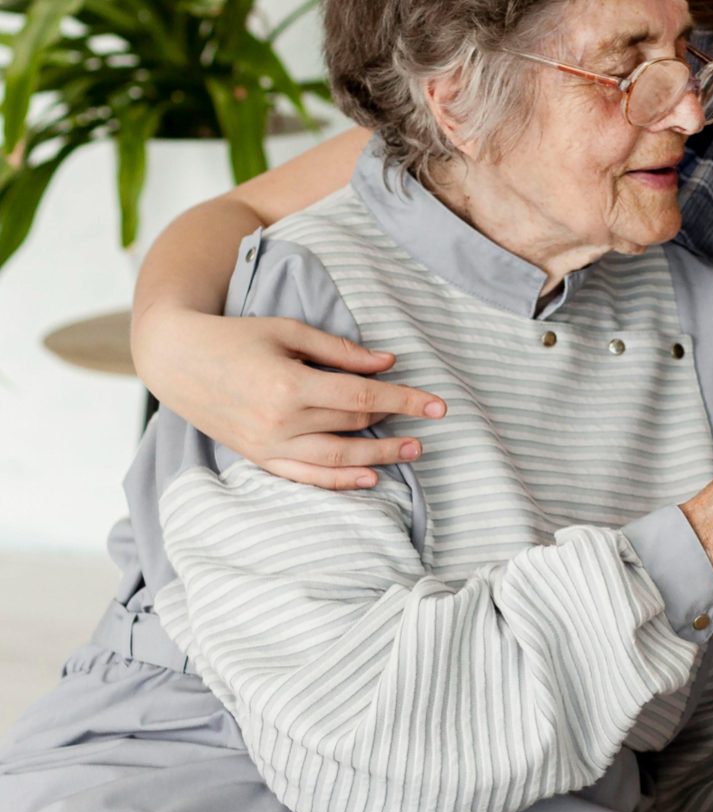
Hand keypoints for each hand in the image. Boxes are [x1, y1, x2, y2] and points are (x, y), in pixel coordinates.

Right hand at [133, 307, 446, 489]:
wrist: (174, 358)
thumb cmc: (234, 336)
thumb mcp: (288, 331)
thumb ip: (340, 351)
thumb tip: (388, 362)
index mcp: (289, 384)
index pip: (363, 398)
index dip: (405, 401)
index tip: (439, 405)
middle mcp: (280, 421)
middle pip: (352, 426)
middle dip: (396, 426)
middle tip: (429, 425)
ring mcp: (268, 444)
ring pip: (336, 458)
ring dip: (379, 457)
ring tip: (412, 451)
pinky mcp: (259, 456)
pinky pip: (306, 476)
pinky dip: (340, 480)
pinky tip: (369, 478)